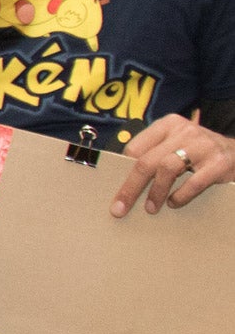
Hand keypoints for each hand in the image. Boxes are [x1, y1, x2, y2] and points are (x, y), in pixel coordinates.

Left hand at [111, 114, 234, 215]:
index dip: (122, 171)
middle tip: (121, 208)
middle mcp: (184, 131)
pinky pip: (194, 182)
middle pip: (147, 161)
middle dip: (131, 188)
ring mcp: (203, 146)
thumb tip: (123, 182)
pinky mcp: (220, 163)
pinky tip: (175, 202)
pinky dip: (181, 196)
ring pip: (167, 168)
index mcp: (168, 125)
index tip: (113, 191)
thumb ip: (153, 154)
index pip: (135, 148)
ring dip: (155, 192)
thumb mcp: (175, 144)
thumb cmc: (198, 152)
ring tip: (151, 208)